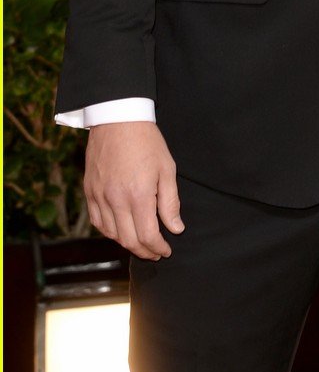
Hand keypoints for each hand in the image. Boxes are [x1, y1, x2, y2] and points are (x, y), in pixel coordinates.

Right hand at [84, 122, 182, 259]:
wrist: (118, 118)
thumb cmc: (147, 141)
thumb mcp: (167, 168)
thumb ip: (170, 202)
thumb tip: (176, 228)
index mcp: (138, 195)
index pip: (147, 235)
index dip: (158, 247)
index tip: (167, 250)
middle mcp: (116, 200)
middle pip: (128, 240)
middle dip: (144, 251)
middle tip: (156, 252)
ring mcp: (99, 196)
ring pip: (112, 234)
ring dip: (127, 243)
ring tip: (141, 243)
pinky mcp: (89, 191)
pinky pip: (97, 221)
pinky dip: (110, 232)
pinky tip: (121, 230)